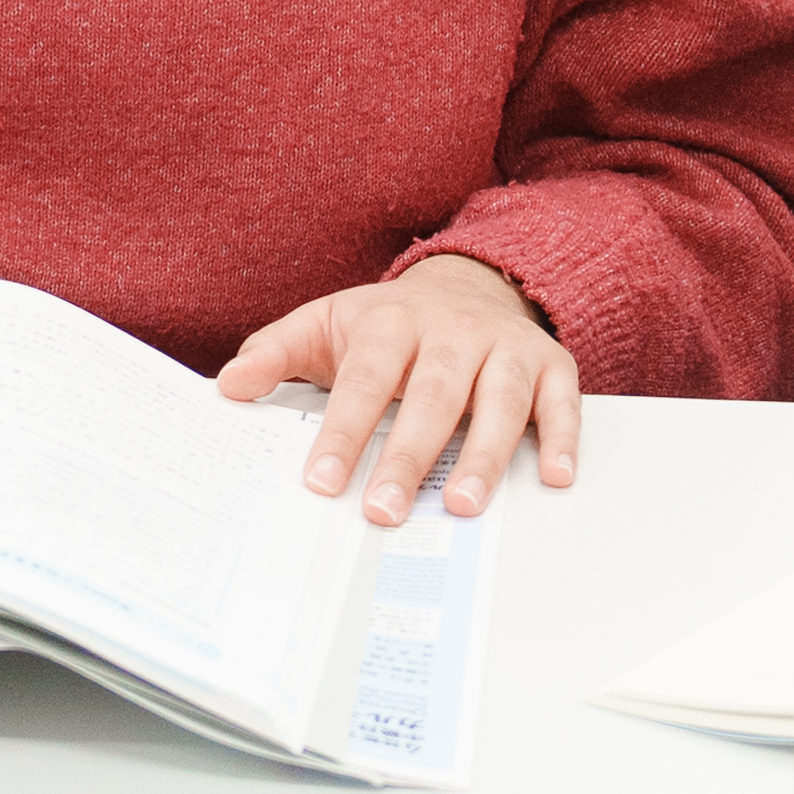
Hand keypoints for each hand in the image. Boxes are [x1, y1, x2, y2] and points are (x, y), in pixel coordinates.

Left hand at [218, 252, 578, 523]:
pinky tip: (556, 477)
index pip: (365, 379)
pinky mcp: (550, 365)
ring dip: (485, 454)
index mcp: (392, 322)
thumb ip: (276, 352)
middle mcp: (453, 331)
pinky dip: (564, 437)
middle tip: (384, 510)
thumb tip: (229, 385)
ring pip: (499, 400)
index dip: (343, 431)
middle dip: (409, 454)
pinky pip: (563, 401)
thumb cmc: (390, 324)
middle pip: (434, 394)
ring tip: (462, 505)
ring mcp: (505, 348)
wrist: (468, 284)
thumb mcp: (327, 325)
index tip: (320, 481)